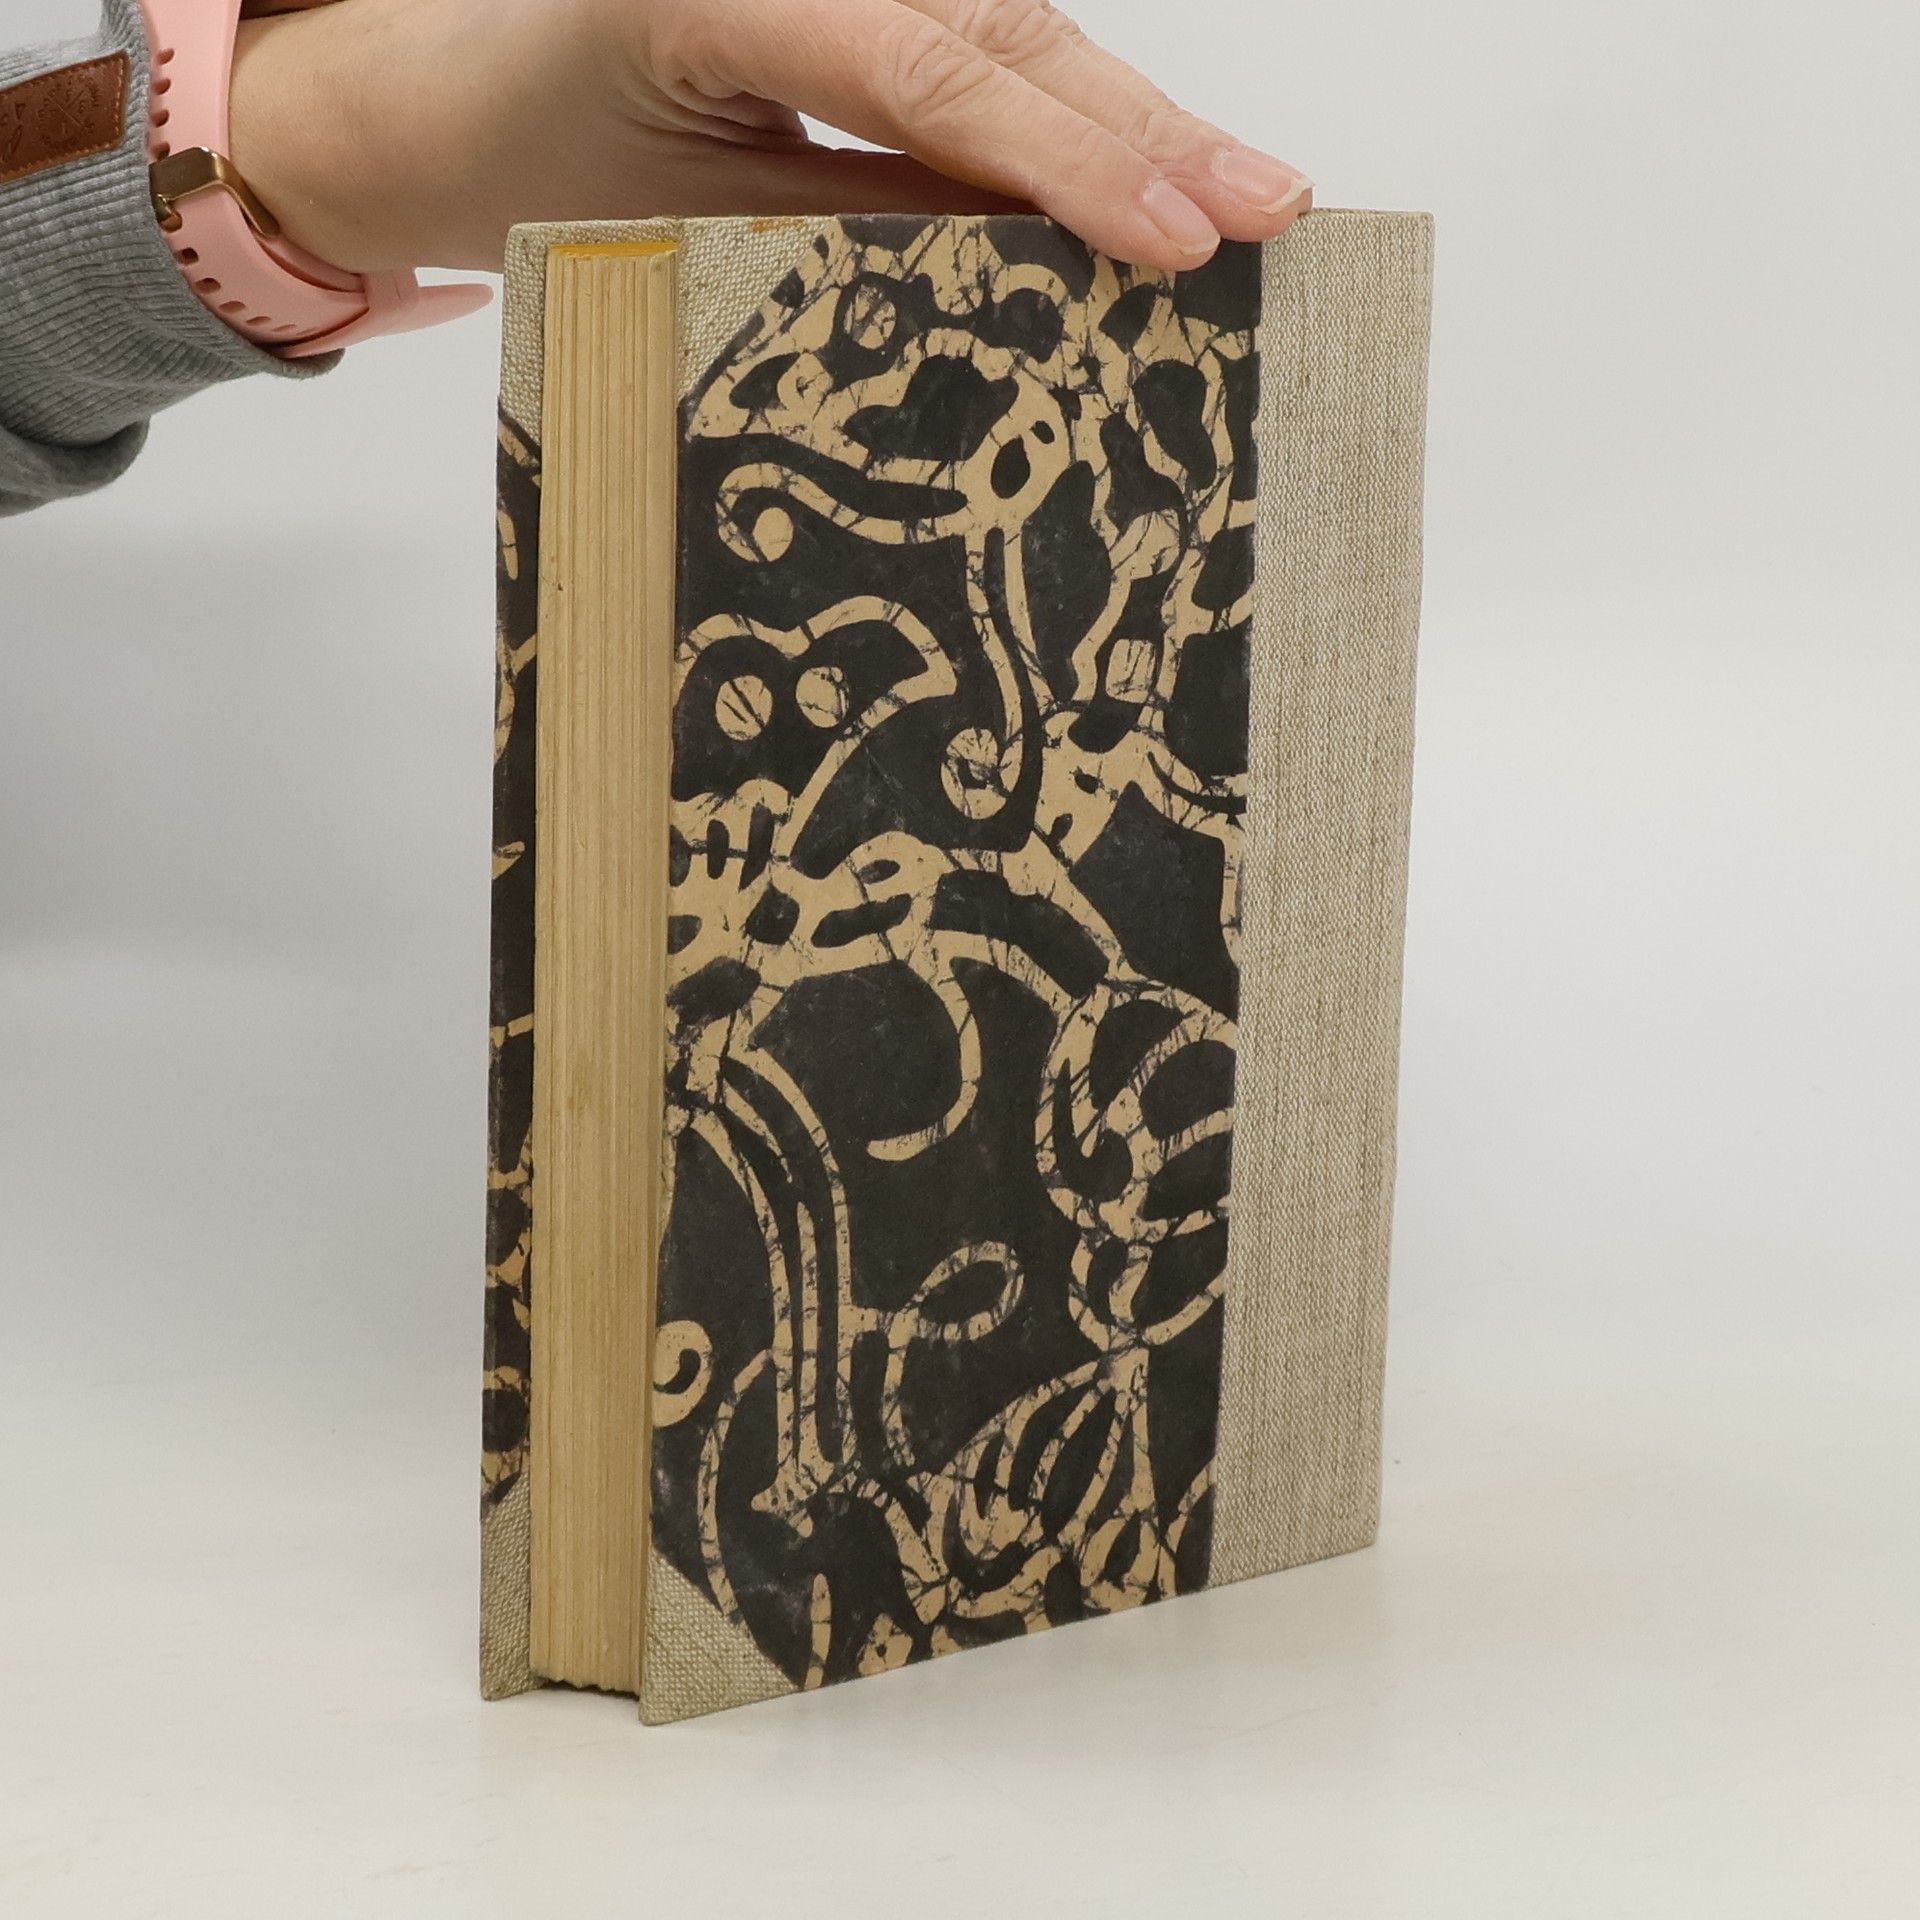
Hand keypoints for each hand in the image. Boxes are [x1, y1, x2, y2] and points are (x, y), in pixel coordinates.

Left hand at [228, 0, 1311, 277]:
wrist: (438, 103)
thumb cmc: (540, 165)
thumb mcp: (694, 220)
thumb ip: (856, 224)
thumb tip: (1030, 262)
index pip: (926, 66)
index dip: (1064, 158)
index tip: (1175, 237)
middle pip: (1004, 28)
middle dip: (1144, 129)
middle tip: (1270, 208)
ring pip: (1012, 30)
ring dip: (1132, 121)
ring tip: (1247, 197)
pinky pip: (975, 48)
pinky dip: (1065, 116)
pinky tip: (1151, 171)